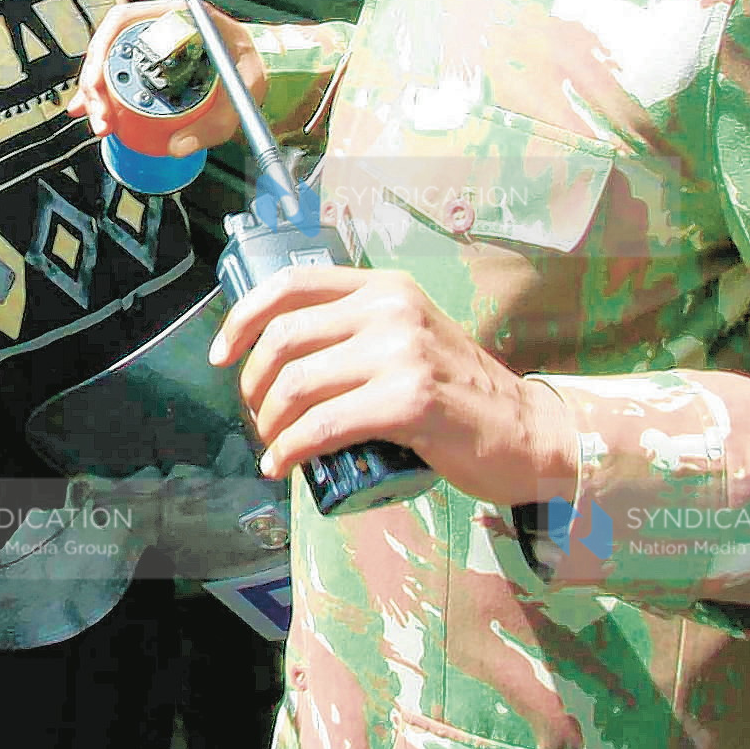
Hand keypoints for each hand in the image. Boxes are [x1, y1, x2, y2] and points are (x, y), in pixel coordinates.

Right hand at [65, 0, 264, 155]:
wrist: (262, 64)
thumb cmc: (253, 66)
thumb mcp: (241, 91)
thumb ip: (215, 121)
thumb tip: (176, 147)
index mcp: (176, 16)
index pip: (124, 21)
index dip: (102, 51)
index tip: (97, 84)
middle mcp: (158, 25)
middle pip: (109, 45)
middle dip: (95, 83)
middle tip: (99, 118)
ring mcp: (152, 44)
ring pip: (110, 62)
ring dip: (96, 93)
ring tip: (98, 123)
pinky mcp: (151, 64)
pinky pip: (120, 76)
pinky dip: (105, 96)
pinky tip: (93, 114)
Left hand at [209, 265, 578, 505]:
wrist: (528, 431)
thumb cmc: (460, 393)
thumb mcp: (409, 336)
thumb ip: (360, 329)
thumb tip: (282, 354)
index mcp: (384, 288)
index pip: (291, 284)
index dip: (242, 317)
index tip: (221, 355)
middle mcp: (391, 310)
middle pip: (284, 338)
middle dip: (252, 382)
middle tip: (255, 415)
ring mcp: (401, 353)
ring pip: (298, 384)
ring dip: (268, 421)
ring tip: (271, 444)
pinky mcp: (410, 402)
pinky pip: (324, 426)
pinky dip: (290, 449)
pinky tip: (281, 464)